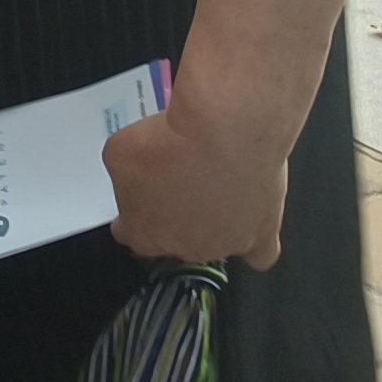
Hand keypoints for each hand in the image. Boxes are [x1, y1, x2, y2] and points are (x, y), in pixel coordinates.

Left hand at [107, 98, 290, 271]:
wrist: (225, 128)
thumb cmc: (175, 140)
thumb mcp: (119, 151)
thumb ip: (122, 174)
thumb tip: (133, 172)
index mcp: (144, 234)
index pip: (131, 233)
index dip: (134, 211)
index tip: (140, 196)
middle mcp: (185, 246)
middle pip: (174, 238)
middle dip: (174, 213)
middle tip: (180, 181)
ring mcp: (225, 243)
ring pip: (215, 242)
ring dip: (212, 220)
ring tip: (215, 187)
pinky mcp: (262, 233)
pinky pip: (261, 253)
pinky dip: (256, 242)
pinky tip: (251, 224)